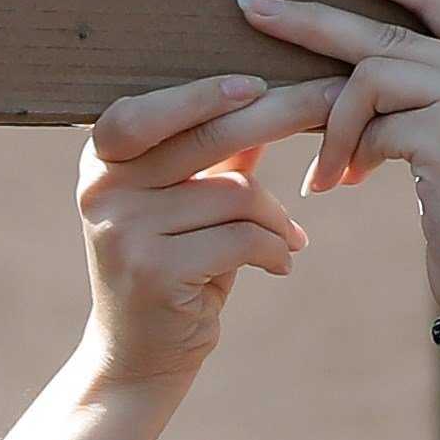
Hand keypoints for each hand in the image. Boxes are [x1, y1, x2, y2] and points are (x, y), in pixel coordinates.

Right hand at [72, 72, 334, 393]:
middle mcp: (102, 188)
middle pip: (208, 136)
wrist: (140, 355)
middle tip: (337, 105)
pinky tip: (282, 264)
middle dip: (283, 114)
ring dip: (279, 217)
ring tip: (288, 239)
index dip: (201, 94)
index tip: (258, 84)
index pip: (148, 111)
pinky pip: (244, 238)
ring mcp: (123, 230)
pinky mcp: (154, 272)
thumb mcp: (188, 199)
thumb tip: (273, 93)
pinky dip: (277, 249)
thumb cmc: (176, 261)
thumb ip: (218, 150)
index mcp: (102, 159)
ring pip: (238, 192)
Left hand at [238, 0, 439, 312]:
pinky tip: (342, 186)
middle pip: (389, 32)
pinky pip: (371, 126)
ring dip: (334, 125)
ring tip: (329, 172)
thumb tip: (344, 74)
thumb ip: (426, 97)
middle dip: (312, 20)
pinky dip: (346, 155)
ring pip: (371, 78)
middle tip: (249, 7)